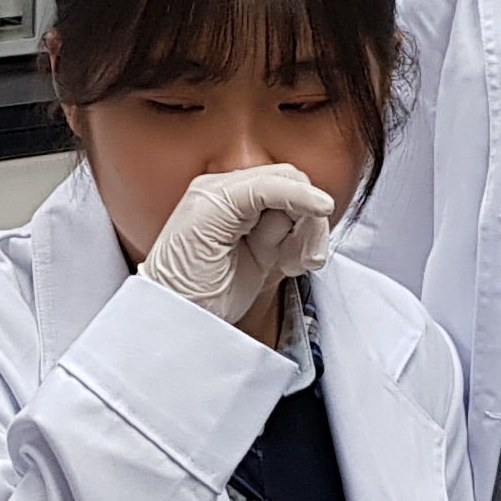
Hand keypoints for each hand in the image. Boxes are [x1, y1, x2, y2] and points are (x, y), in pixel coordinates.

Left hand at [138, 165, 337, 323]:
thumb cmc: (180, 282)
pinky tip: (290, 264)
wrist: (178, 320)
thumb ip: (250, 199)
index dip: (299, 193)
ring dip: (306, 236)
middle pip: (293, 188)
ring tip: (294, 263)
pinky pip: (298, 232)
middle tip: (302, 253)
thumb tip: (293, 192)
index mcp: (216, 190)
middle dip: (305, 217)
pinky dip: (303, 246)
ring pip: (300, 210)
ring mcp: (251, 221)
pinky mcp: (264, 242)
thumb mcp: (208, 226)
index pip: (270, 179)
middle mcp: (235, 199)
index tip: (322, 209)